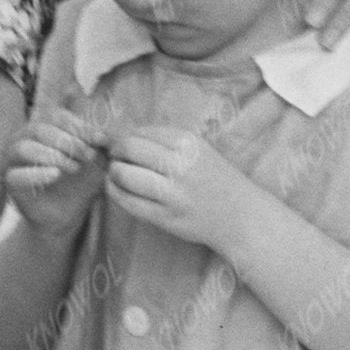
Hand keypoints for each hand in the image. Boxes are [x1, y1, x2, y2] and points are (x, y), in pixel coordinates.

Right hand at [7, 96, 107, 210]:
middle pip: (39, 129)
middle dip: (68, 141)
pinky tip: (56, 175)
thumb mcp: (94, 162)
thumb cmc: (78, 182)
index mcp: (41, 127)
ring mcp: (12, 161)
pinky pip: (16, 175)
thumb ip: (98, 146)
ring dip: (53, 155)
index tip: (101, 140)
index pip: (56, 116)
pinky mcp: (10, 182)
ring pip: (24, 148)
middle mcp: (22, 139)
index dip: (79, 126)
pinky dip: (37, 173)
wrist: (65, 214)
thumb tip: (106, 135)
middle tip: (88, 156)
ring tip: (74, 167)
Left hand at [103, 126, 260, 256]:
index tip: (118, 143)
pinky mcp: (166, 217)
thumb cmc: (213, 178)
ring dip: (113, 172)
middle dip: (114, 151)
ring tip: (118, 174)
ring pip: (123, 175)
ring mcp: (173, 193)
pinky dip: (114, 192)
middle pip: (128, 149)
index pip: (140, 131)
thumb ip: (159, 140)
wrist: (240, 216)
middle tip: (116, 157)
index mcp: (188, 142)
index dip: (121, 136)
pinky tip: (117, 189)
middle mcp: (180, 165)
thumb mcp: (196, 149)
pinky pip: (127, 202)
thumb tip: (110, 136)